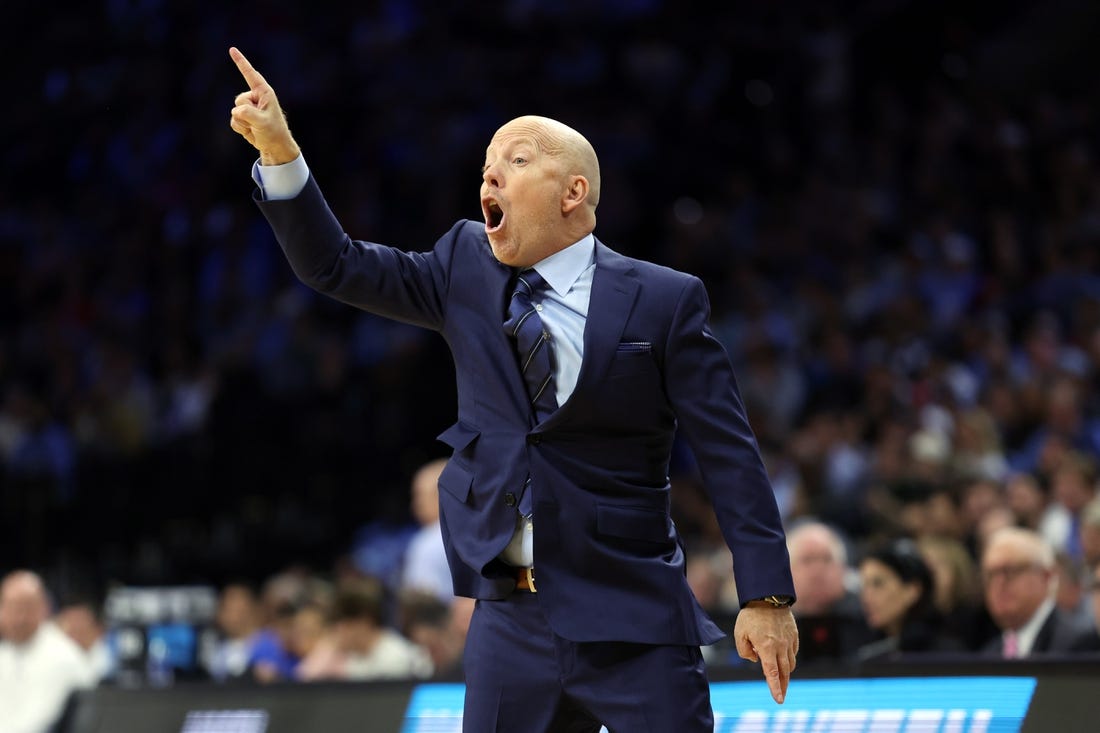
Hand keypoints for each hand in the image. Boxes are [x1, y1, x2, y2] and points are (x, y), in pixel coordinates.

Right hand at [228, 47, 300, 164]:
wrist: (274, 146)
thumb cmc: (273, 132)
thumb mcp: (262, 121)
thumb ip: (248, 113)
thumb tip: (236, 112)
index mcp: (264, 92)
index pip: (250, 74)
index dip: (240, 62)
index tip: (232, 49)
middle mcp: (255, 97)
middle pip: (239, 100)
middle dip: (246, 112)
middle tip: (259, 122)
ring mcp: (248, 107)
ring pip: (235, 111)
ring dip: (243, 123)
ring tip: (256, 127)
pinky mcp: (243, 117)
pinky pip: (233, 121)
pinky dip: (240, 128)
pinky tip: (251, 131)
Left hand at [733, 602, 798, 703]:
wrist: (767, 597)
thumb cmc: (750, 616)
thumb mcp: (739, 634)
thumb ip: (744, 651)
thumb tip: (756, 659)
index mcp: (767, 648)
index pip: (772, 674)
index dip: (775, 688)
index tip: (779, 700)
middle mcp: (780, 647)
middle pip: (784, 673)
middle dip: (783, 686)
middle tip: (782, 696)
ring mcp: (789, 641)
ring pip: (790, 663)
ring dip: (786, 673)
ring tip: (782, 679)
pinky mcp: (794, 635)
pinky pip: (793, 652)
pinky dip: (789, 658)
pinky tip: (784, 659)